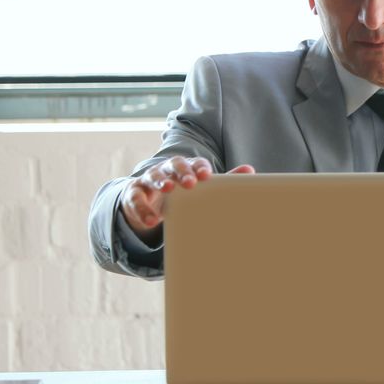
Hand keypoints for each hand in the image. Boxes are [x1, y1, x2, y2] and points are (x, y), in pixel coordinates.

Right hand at [120, 157, 254, 241]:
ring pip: (153, 176)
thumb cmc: (181, 193)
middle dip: (182, 171)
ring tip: (168, 189)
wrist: (148, 201)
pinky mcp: (133, 193)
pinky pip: (135, 198)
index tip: (206, 176)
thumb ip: (224, 180)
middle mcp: (167, 169)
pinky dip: (143, 209)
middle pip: (174, 165)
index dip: (199, 168)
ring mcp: (149, 179)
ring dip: (160, 181)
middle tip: (190, 182)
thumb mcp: (199, 188)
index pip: (194, 163)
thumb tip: (250, 170)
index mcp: (186, 166)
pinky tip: (152, 220)